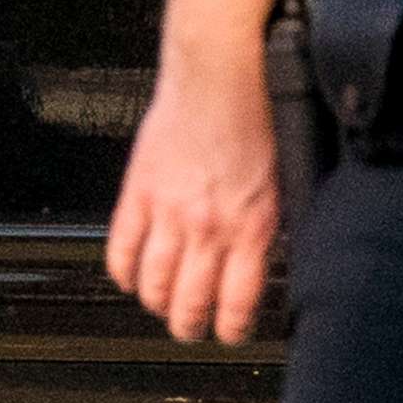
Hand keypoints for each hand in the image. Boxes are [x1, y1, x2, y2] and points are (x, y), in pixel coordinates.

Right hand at [105, 56, 279, 344]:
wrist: (219, 71)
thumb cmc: (255, 114)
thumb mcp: (280, 178)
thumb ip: (266, 224)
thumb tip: (262, 258)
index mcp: (251, 226)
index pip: (237, 304)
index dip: (231, 329)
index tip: (229, 332)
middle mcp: (209, 227)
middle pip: (190, 304)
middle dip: (190, 326)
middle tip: (190, 327)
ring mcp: (169, 212)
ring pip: (154, 285)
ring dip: (157, 304)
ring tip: (161, 306)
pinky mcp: (138, 192)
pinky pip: (121, 249)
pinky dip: (123, 272)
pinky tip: (130, 276)